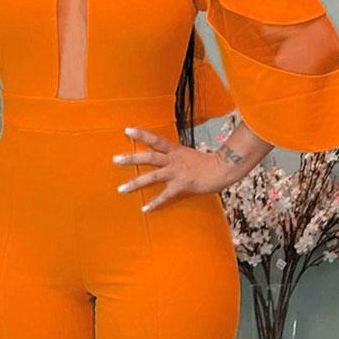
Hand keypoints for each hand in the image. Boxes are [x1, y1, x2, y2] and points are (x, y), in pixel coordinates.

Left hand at [113, 126, 242, 211]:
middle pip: (149, 157)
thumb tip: (166, 159)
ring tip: (121, 188)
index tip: (126, 130)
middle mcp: (173, 160)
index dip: (141, 134)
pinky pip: (165, 196)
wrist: (223, 169)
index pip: (156, 139)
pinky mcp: (181, 185)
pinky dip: (155, 203)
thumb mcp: (189, 155)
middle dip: (131, 158)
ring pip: (152, 176)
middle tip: (115, 159)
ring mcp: (176, 172)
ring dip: (135, 183)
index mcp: (175, 151)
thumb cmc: (208, 164)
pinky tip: (145, 209)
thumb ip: (176, 157)